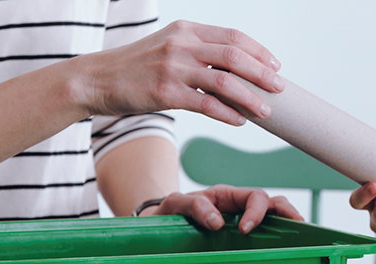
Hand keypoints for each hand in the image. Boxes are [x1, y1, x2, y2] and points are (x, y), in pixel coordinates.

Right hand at [78, 20, 283, 125]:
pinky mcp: (166, 94)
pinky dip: (228, 114)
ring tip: (265, 110)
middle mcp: (182, 45)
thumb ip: (196, 51)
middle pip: (235, 56)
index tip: (275, 65)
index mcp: (185, 30)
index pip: (233, 36)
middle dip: (263, 73)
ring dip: (251, 97)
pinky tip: (240, 121)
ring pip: (226, 81)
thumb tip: (233, 69)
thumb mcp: (167, 47)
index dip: (259, 51)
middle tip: (280, 87)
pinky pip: (207, 104)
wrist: (96, 79)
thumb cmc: (135, 67)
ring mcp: (173, 69)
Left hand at [145, 185, 303, 233]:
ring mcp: (241, 224)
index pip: (254, 196)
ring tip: (302, 237)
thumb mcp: (175, 204)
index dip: (257, 211)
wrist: (157, 228)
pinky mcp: (240, 241)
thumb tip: (217, 221)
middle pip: (273, 204)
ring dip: (288, 224)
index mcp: (227, 197)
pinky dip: (278, 241)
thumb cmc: (168, 214)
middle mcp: (239, 209)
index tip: (247, 230)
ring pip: (274, 219)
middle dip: (287, 212)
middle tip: (296, 226)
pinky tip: (286, 252)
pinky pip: (264, 237)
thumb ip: (194, 206)